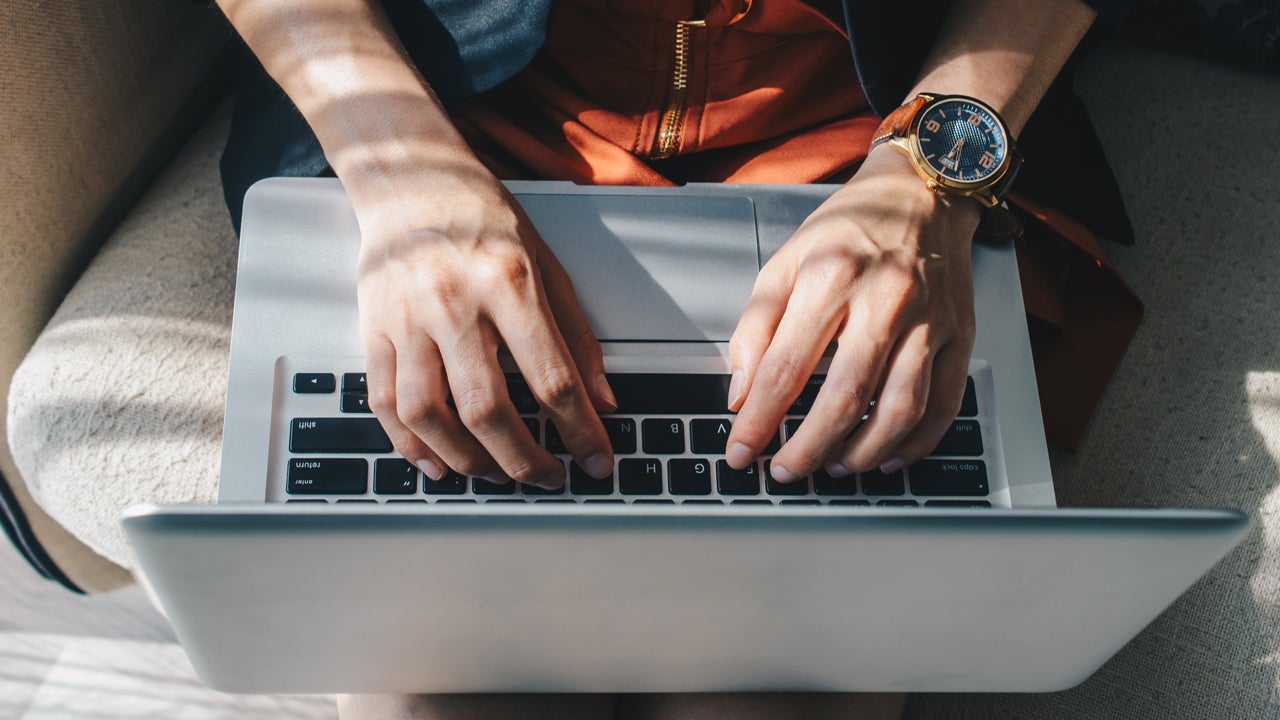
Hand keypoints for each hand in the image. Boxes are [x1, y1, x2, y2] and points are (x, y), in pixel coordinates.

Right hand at [353, 161, 615, 487]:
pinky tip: (437, 463)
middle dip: (523, 460)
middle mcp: (454, 302)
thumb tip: (603, 400)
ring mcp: (407, 318)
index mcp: (508, 282)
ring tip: (496, 474)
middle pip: (487, 408)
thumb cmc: (483, 219)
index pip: (550, 377)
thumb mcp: (547, 265)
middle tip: (547, 479)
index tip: (596, 460)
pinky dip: (411, 444)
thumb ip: (576, 336)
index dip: (579, 430)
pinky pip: (385, 403)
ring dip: (467, 461)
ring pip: (429, 415)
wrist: (411, 180)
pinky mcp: (374, 329)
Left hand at [724, 146, 978, 480]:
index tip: (740, 452)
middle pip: (845, 397)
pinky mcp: (959, 335)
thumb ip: (755, 329)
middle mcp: (884, 299)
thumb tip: (742, 395)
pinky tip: (886, 457)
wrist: (922, 193)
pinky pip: (943, 405)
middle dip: (808, 448)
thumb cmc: (849, 229)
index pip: (786, 368)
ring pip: (899, 409)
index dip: (759, 421)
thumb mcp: (785, 262)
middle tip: (785, 472)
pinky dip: (914, 443)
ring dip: (862, 452)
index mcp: (830, 276)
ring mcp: (929, 320)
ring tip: (832, 469)